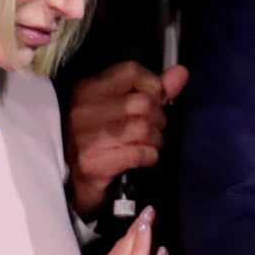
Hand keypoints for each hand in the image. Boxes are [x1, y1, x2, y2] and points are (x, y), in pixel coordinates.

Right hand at [66, 62, 189, 218]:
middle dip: (157, 118)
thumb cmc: (100, 140)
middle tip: (153, 129)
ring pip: (143, 128)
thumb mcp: (119, 108)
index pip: (130, 72)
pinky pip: (138, 153)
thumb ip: (152, 90)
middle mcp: (83, 110)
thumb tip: (181, 73)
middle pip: (142, 103)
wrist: (73, 182)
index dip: (154, 86)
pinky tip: (143, 157)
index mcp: (88, 89)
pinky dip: (149, 156)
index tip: (156, 101)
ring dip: (154, 139)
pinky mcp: (93, 164)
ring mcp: (86, 137)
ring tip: (148, 143)